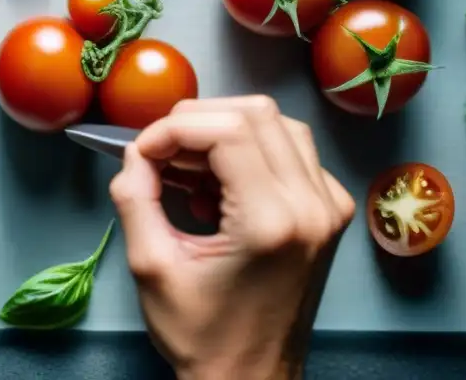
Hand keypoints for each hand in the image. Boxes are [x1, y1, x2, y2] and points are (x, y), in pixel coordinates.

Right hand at [109, 96, 354, 379]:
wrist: (252, 379)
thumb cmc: (201, 335)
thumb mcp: (150, 266)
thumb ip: (135, 197)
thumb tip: (135, 152)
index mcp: (270, 222)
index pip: (227, 128)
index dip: (174, 127)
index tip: (143, 152)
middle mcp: (312, 206)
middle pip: (256, 113)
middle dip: (196, 121)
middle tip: (161, 155)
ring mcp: (329, 206)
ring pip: (277, 123)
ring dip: (223, 131)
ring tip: (188, 169)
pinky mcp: (330, 211)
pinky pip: (291, 150)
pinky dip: (248, 151)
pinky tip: (219, 186)